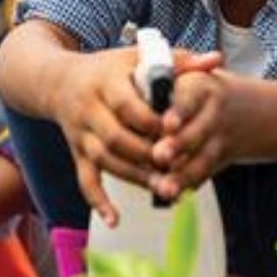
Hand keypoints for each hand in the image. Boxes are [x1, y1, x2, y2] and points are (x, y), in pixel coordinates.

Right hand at [50, 47, 222, 227]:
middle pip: (115, 137)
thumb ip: (179, 60)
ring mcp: (81, 133)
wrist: (59, 81)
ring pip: (104, 161)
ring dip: (133, 178)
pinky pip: (85, 180)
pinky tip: (115, 220)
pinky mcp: (77, 152)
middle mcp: (88, 108)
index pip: (124, 104)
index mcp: (105, 81)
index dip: (149, 120)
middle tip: (173, 168)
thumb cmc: (110, 69)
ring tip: (164, 190)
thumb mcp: (139, 56)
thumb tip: (217, 59)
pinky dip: (98, 201)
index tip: (172, 130)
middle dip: (145, 156)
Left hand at [150, 67, 251, 199]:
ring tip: (164, 188)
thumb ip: (163, 75)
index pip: (189, 99)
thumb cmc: (194, 88)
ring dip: (182, 175)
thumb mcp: (183, 72)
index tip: (167, 125)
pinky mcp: (220, 159)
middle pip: (197, 132)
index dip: (178, 113)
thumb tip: (135, 83)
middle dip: (177, 146)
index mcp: (200, 86)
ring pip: (202, 159)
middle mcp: (214, 112)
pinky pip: (204, 173)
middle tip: (159, 156)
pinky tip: (171, 194)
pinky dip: (187, 184)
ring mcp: (220, 138)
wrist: (245, 108)